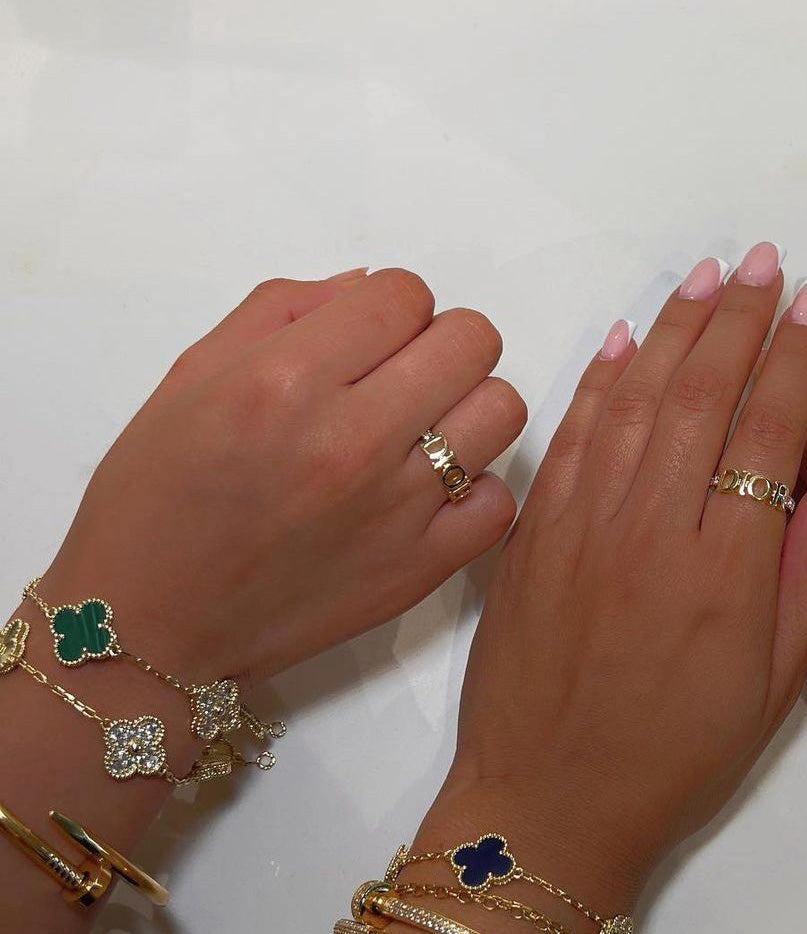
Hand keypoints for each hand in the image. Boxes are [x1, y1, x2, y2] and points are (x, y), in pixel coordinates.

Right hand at [40, 268, 523, 682]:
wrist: (153, 620)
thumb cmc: (158, 497)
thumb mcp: (192, 376)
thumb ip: (283, 311)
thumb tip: (367, 289)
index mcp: (288, 378)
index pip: (405, 295)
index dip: (393, 307)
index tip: (371, 337)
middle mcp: (352, 438)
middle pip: (473, 342)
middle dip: (442, 344)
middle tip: (404, 376)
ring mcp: (397, 507)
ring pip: (501, 412)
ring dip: (469, 408)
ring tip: (424, 431)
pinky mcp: (420, 567)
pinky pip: (498, 501)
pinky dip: (474, 491)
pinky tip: (430, 494)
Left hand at [429, 248, 806, 904]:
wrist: (548, 805)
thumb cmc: (674, 760)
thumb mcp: (773, 690)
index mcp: (724, 570)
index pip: (765, 431)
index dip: (793, 360)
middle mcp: (651, 530)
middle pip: (699, 396)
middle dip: (738, 319)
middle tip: (766, 262)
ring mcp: (581, 528)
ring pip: (633, 401)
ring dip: (672, 331)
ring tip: (706, 279)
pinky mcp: (532, 538)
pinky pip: (571, 440)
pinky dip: (598, 383)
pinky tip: (624, 343)